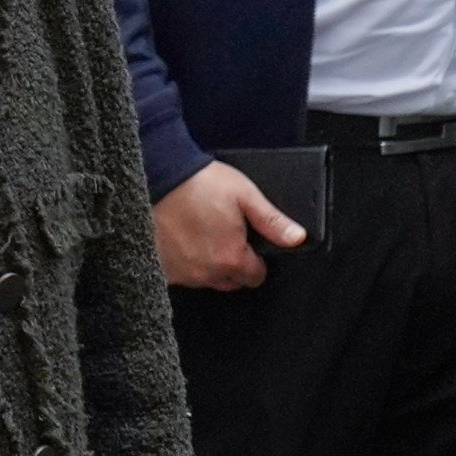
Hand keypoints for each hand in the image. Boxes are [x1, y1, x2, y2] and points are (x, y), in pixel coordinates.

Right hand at [153, 160, 304, 291]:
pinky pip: (181, 275)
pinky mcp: (162, 267)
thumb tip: (297, 238)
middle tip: (223, 234)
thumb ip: (272, 221)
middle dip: (231, 263)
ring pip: (206, 279)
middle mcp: (207, 272)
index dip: (255, 259)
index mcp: (231, 257)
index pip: (255, 277)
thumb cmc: (199, 183)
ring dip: (207, 263)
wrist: (157, 174)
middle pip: (231, 281)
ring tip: (200, 232)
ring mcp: (182, 273)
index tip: (247, 243)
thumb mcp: (244, 195)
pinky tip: (181, 240)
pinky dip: (184, 262)